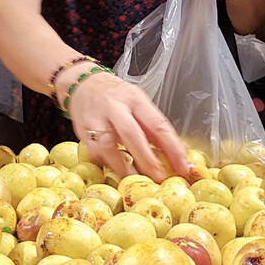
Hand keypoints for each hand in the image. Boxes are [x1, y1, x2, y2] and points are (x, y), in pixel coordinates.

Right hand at [65, 70, 189, 181]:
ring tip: (136, 180)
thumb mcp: (139, 103)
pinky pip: (96, 151)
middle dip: (147, 158)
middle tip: (159, 177)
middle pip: (131, 134)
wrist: (83, 84)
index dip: (172, 147)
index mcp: (135, 99)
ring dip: (123, 166)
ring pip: (108, 145)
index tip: (183, 166)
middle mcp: (114, 107)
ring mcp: (95, 119)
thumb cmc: (116, 96)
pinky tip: (118, 170)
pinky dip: (108, 163)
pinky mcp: (82, 131)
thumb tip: (178, 153)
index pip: (157, 123)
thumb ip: (154, 128)